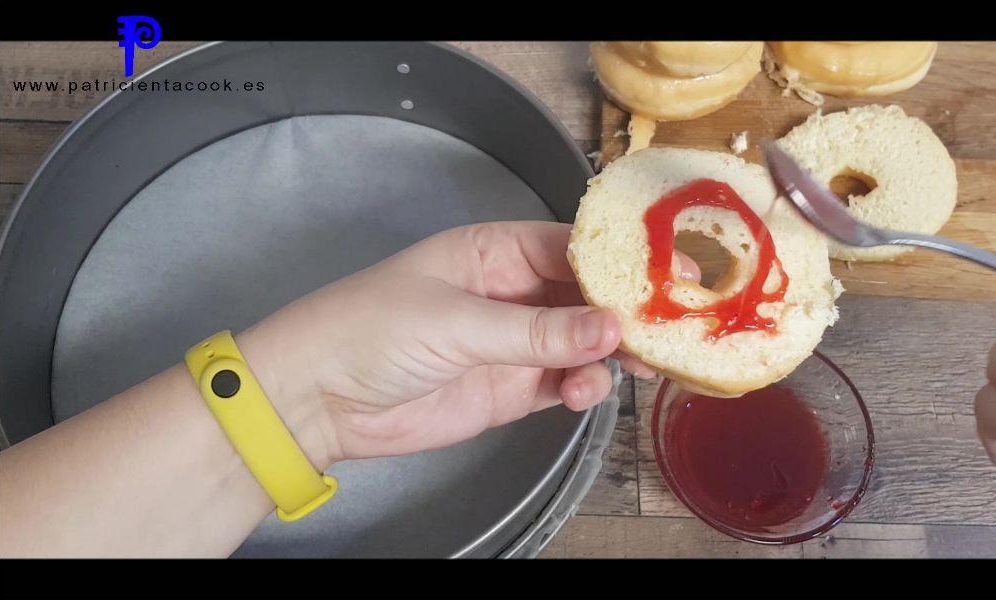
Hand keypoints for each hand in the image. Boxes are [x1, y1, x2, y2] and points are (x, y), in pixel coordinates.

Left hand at [236, 222, 696, 464]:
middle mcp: (511, 291)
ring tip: (633, 365)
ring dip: (611, 352)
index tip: (675, 272)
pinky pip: (564, 381)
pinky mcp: (511, 387)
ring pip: (583, 341)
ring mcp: (513, 342)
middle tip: (672, 326)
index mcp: (494, 251)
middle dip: (627, 309)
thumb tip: (612, 326)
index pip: (573, 247)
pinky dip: (583, 386)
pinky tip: (583, 393)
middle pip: (587, 295)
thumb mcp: (458, 321)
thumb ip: (537, 330)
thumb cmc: (372, 331)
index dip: (625, 259)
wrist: (319, 399)